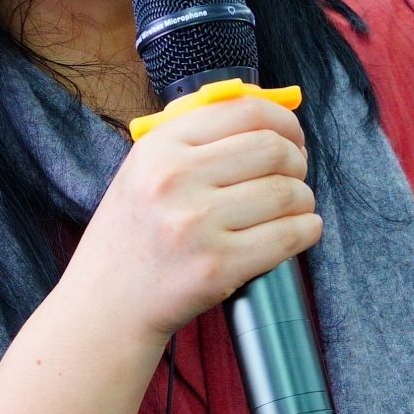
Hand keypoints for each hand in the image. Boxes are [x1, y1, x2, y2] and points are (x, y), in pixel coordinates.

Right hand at [64, 95, 318, 346]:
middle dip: (297, 161)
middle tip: (294, 174)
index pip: (245, 110)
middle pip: (273, 149)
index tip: (292, 137)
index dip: (283, 121)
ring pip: (287, 193)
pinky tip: (300, 229)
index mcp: (159, 147)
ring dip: (303, 199)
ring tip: (293, 207)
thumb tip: (267, 115)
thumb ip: (197, 138)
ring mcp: (197, 225)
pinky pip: (289, 236)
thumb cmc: (134, 234)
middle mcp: (176, 180)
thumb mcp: (144, 169)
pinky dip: (306, 230)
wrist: (106, 303)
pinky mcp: (218, 267)